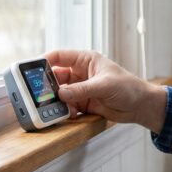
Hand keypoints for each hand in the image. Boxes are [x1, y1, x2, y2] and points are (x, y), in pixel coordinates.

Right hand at [44, 49, 166, 132]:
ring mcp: (80, 88)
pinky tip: (65, 115)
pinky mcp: (82, 102)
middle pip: (55, 76)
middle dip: (46, 85)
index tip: (31, 70)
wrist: (140, 106)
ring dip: (54, 100)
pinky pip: (66, 105)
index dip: (44, 61)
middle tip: (36, 94)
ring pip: (59, 93)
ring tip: (48, 107)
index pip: (60, 56)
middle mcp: (80, 73)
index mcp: (86, 60)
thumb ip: (82, 89)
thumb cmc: (128, 88)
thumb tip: (61, 94)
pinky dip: (63, 110)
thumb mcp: (105, 85)